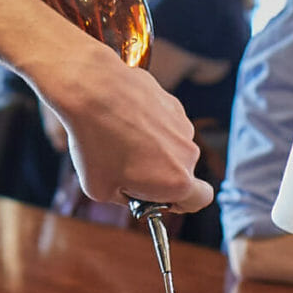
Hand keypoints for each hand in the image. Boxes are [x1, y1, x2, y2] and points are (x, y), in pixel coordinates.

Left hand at [33, 42, 209, 212]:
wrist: (91, 90)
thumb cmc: (94, 142)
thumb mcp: (100, 189)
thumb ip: (125, 198)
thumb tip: (132, 192)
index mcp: (176, 181)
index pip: (200, 199)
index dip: (181, 203)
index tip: (159, 198)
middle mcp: (188, 153)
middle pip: (181, 172)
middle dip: (159, 175)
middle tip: (125, 169)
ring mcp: (182, 125)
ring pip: (172, 146)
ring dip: (153, 149)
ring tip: (118, 141)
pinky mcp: (172, 103)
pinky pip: (165, 123)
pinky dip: (149, 126)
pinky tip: (122, 121)